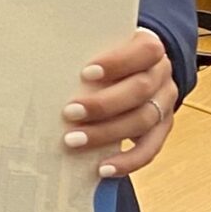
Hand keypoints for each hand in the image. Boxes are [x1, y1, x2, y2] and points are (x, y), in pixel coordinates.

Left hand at [63, 29, 177, 178]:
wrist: (136, 67)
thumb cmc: (110, 54)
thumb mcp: (102, 44)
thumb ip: (86, 50)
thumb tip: (46, 63)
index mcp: (150, 46)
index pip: (144, 51)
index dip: (117, 63)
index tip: (85, 73)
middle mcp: (162, 74)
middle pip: (140, 90)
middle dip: (103, 104)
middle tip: (69, 112)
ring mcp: (164, 103)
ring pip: (143, 120)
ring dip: (106, 133)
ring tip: (75, 140)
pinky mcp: (162, 128)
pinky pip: (150, 149)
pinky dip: (127, 161)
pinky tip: (102, 168)